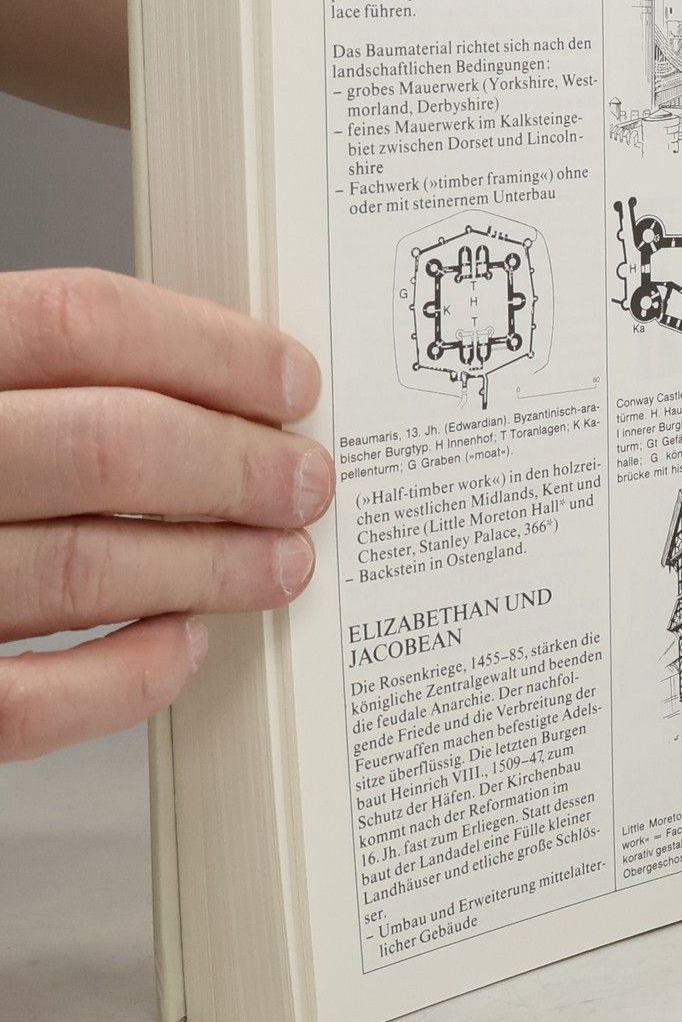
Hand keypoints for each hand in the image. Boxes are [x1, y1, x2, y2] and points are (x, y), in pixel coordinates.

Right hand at [0, 269, 332, 759]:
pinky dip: (131, 675)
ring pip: (89, 568)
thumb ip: (43, 381)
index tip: (290, 382)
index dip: (212, 349)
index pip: (82, 322)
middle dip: (238, 466)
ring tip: (280, 560)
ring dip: (213, 567)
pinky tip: (182, 644)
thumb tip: (210, 387)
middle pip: (111, 444)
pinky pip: (35, 700)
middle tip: (305, 481)